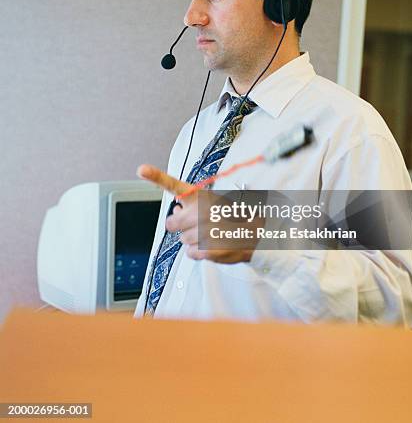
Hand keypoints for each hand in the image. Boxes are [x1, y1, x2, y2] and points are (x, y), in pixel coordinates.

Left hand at [136, 164, 255, 262]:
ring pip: (183, 240)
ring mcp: (204, 230)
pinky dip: (200, 252)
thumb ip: (193, 205)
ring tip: (213, 234)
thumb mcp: (216, 204)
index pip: (175, 184)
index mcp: (202, 196)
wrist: (259, 236)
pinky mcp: (207, 249)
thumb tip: (177, 209)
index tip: (141, 169)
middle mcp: (201, 211)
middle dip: (182, 226)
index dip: (156, 176)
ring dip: (194, 240)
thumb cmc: (236, 218)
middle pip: (172, 223)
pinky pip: (191, 253)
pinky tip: (214, 245)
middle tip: (199, 225)